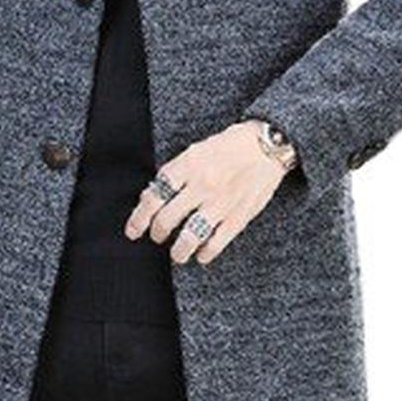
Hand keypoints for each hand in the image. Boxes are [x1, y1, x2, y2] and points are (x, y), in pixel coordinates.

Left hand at [124, 120, 290, 266]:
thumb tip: (151, 196)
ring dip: (178, 250)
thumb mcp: (195, 150)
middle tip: (157, 236)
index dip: (139, 217)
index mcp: (188, 165)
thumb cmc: (229, 146)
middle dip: (157, 233)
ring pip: (190, 237)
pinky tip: (201, 255)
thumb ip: (175, 173)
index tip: (134, 229)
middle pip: (167, 219)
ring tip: (177, 253)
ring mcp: (220, 203)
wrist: (267, 146)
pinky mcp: (239, 216)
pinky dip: (206, 253)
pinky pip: (217, 243)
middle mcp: (202, 185)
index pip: (154, 196)